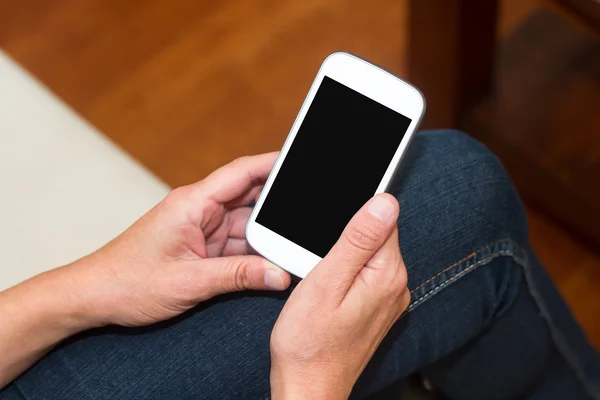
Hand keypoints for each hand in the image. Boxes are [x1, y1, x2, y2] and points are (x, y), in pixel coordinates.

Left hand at [61, 153, 290, 327]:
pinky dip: (253, 253)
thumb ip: (237, 277)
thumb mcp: (188, 282)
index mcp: (192, 203)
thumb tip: (279, 275)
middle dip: (280, 205)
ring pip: (246, 224)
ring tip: (295, 244)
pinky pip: (235, 244)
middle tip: (309, 213)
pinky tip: (272, 262)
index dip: (274, 164)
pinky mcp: (199, 246)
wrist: (93, 296)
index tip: (303, 160)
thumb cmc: (127, 282)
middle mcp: (199, 210)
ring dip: (267, 236)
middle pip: (249, 197)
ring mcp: (200, 228)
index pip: (242, 173)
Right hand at [269, 194, 409, 399]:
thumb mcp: (327, 282)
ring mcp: (388, 299)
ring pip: (368, 254)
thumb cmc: (309, 342)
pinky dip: (346, 272)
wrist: (308, 387)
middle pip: (375, 235)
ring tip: (320, 278)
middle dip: (344, 236)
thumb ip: (357, 240)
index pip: (382, 218)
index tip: (326, 232)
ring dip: (343, 254)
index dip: (351, 214)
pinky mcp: (376, 308)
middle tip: (317, 261)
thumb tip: (385, 202)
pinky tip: (327, 288)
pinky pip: (365, 274)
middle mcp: (396, 285)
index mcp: (387, 273)